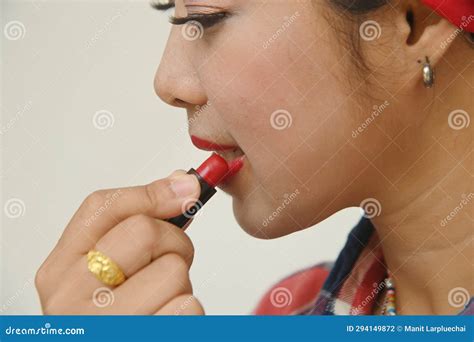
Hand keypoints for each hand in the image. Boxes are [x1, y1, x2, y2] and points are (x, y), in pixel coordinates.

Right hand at [35, 171, 204, 314]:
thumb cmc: (116, 318)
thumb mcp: (107, 273)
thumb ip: (136, 226)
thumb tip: (182, 184)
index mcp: (59, 271)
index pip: (103, 206)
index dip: (153, 193)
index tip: (186, 192)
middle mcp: (71, 299)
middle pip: (146, 232)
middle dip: (174, 244)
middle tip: (170, 266)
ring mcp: (105, 326)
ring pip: (174, 271)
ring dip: (181, 287)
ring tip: (161, 305)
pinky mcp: (141, 341)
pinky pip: (188, 308)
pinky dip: (189, 316)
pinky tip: (166, 324)